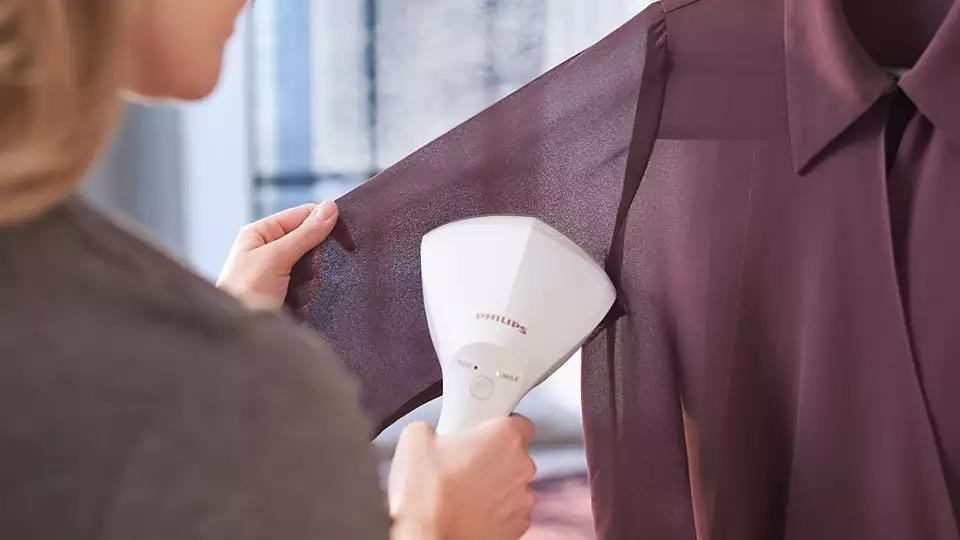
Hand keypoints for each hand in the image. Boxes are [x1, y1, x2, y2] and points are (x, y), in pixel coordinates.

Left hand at [217, 202, 337, 310]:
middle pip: (309, 236)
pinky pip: (313, 280)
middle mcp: (270, 250)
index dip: (323, 219)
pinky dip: (323, 282)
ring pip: (313, 260)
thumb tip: (330, 208)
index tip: (347, 228)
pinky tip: (333, 286)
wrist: (239, 340)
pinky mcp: (291, 292)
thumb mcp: (274, 258)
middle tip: (346, 252)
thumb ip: (304, 234)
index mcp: (260, 233)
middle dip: (325, 245)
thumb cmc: (243, 294)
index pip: (300, 215)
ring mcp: (280, 272)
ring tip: (338, 272)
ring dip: (325, 266)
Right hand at [388, 417, 537, 539]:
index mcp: (504, 438)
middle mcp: (521, 467)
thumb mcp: (415, 439)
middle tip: (461, 463)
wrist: (427, 538)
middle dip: (491, 458)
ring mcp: (521, 500)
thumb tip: (429, 435)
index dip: (500, 426)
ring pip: (511, 485)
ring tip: (460, 492)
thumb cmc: (427, 495)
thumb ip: (433, 429)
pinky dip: (492, 511)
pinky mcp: (517, 527)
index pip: (519, 423)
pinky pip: (508, 511)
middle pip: (513, 455)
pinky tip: (467, 511)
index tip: (484, 432)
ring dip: (492, 486)